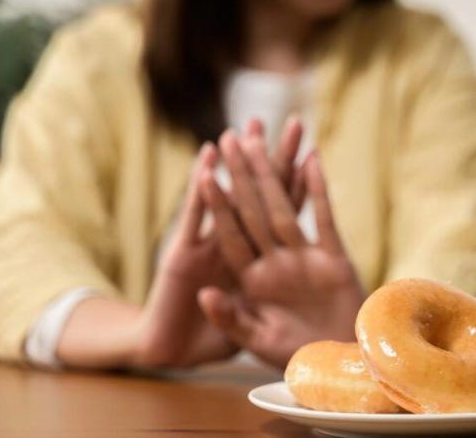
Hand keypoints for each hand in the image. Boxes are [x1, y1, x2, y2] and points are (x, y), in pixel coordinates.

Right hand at [56, 118, 304, 369]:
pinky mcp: (178, 256)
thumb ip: (260, 304)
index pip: (279, 218)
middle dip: (264, 161)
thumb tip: (277, 284)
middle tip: (276, 122)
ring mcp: (204, 249)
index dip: (292, 186)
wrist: (170, 353)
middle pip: (256, 198)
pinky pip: (193, 218)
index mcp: (256, 264)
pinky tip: (206, 160)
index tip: (305, 154)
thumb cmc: (212, 342)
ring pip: (225, 200)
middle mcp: (232, 248)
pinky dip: (200, 190)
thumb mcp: (251, 329)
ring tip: (240, 130)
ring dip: (233, 166)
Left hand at [197, 132, 364, 367]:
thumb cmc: (297, 357)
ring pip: (286, 208)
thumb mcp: (256, 342)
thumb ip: (231, 318)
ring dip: (274, 174)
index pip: (231, 234)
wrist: (340, 363)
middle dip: (242, 174)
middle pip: (255, 210)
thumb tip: (205, 294)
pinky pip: (325, 220)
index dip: (219, 205)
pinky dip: (319, 192)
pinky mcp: (334, 259)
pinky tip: (311, 161)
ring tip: (262, 138)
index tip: (205, 174)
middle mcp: (276, 262)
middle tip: (232, 137)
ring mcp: (305, 258)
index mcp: (252, 279)